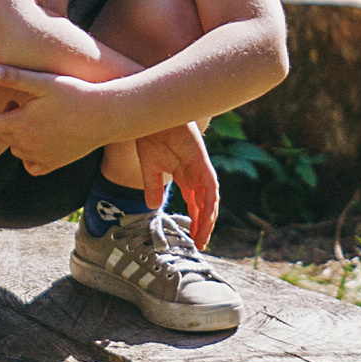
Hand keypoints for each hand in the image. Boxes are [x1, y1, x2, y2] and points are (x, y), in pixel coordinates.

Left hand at [0, 65, 117, 175]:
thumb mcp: (45, 82)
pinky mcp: (55, 162)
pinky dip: (28, 157)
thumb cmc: (76, 93)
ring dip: (14, 136)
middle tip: (14, 102)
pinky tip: (35, 143)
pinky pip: (32, 167)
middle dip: (1, 119)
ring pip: (16, 150)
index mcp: (21, 123)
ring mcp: (42, 156)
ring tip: (28, 117)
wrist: (106, 115)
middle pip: (2, 136)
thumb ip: (18, 77)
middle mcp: (28, 143)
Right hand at [134, 124, 219, 248]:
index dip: (196, 222)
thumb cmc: (151, 136)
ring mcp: (200, 169)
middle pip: (204, 206)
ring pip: (210, 199)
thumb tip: (152, 207)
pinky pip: (211, 186)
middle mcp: (195, 175)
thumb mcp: (149, 168)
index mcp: (184, 177)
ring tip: (203, 237)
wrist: (154, 117)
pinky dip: (211, 202)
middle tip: (200, 245)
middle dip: (204, 225)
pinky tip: (208, 216)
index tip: (193, 241)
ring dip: (208, 219)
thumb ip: (152, 187)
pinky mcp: (202, 162)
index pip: (194, 205)